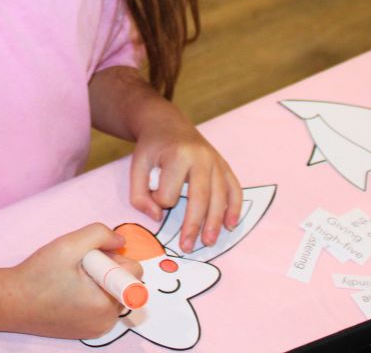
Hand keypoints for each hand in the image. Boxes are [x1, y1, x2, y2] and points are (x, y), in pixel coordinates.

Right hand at [5, 223, 143, 338]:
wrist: (11, 302)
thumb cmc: (38, 275)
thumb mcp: (68, 244)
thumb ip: (99, 234)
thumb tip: (120, 240)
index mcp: (106, 304)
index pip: (133, 273)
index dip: (113, 258)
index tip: (90, 258)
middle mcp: (106, 322)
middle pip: (123, 283)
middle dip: (106, 269)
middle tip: (77, 266)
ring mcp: (96, 329)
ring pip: (112, 293)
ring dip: (98, 281)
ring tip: (70, 278)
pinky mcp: (87, 331)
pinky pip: (100, 306)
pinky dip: (90, 294)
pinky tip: (67, 289)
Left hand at [129, 106, 242, 253]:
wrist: (166, 122)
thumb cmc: (151, 147)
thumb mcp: (136, 166)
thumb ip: (138, 195)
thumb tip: (158, 217)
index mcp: (177, 156)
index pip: (170, 193)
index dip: (160, 202)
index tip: (154, 199)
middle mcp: (200, 157)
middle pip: (200, 198)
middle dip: (194, 226)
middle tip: (188, 247)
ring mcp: (215, 160)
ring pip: (219, 196)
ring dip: (215, 222)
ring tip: (209, 242)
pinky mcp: (223, 164)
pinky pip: (234, 188)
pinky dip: (234, 207)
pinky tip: (231, 224)